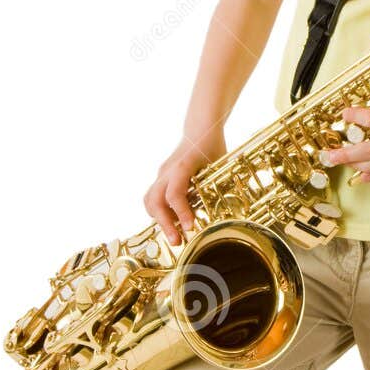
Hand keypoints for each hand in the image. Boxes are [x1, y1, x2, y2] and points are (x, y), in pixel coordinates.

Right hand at [144, 129, 225, 244]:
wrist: (200, 128)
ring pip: (149, 200)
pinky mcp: (161, 178)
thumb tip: (220, 215)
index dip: (181, 212)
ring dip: (159, 219)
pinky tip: (173, 222)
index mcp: (182, 165)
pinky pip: (153, 197)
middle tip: (177, 241)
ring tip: (174, 235)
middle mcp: (167, 170)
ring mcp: (162, 174)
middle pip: (155, 200)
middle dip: (164, 223)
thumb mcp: (219, 165)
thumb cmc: (212, 147)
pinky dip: (160, 212)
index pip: (174, 193)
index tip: (190, 227)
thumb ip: (216, 187)